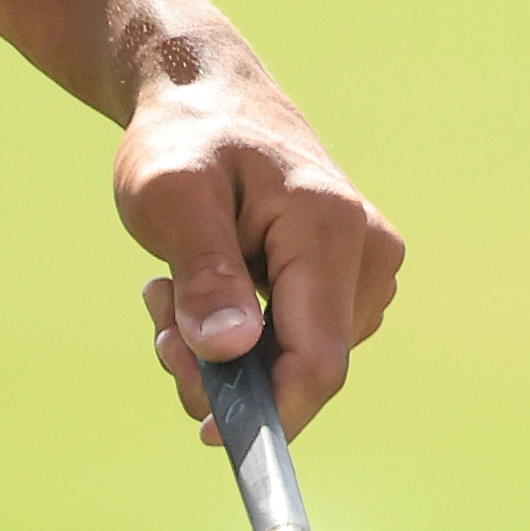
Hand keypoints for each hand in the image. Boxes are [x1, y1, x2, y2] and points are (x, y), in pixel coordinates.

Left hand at [119, 36, 403, 444]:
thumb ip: (204, 272)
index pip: (318, 358)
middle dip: (226, 374)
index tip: (207, 433)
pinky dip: (247, 340)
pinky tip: (206, 291)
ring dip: (229, 357)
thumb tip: (231, 353)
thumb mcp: (173, 196)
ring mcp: (368, 264)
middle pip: (307, 369)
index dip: (271, 414)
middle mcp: (370, 251)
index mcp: (330, 228)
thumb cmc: (187, 140)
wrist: (211, 98)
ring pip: (301, 362)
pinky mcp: (352, 276)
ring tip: (174, 290)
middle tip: (159, 322)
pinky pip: (302, 342)